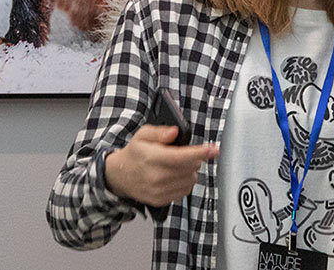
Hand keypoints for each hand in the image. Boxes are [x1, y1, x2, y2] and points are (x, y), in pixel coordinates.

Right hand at [104, 124, 218, 206]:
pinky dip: (186, 182)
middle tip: (187, 152)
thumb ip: (160, 132)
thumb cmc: (134, 154)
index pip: (182, 157)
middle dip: (195, 158)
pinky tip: (177, 175)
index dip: (200, 152)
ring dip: (191, 171)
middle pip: (190, 168)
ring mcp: (159, 191)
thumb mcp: (142, 135)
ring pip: (190, 180)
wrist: (119, 176)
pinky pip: (184, 191)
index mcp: (152, 158)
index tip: (213, 149)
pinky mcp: (161, 201)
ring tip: (180, 164)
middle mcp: (156, 177)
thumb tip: (174, 132)